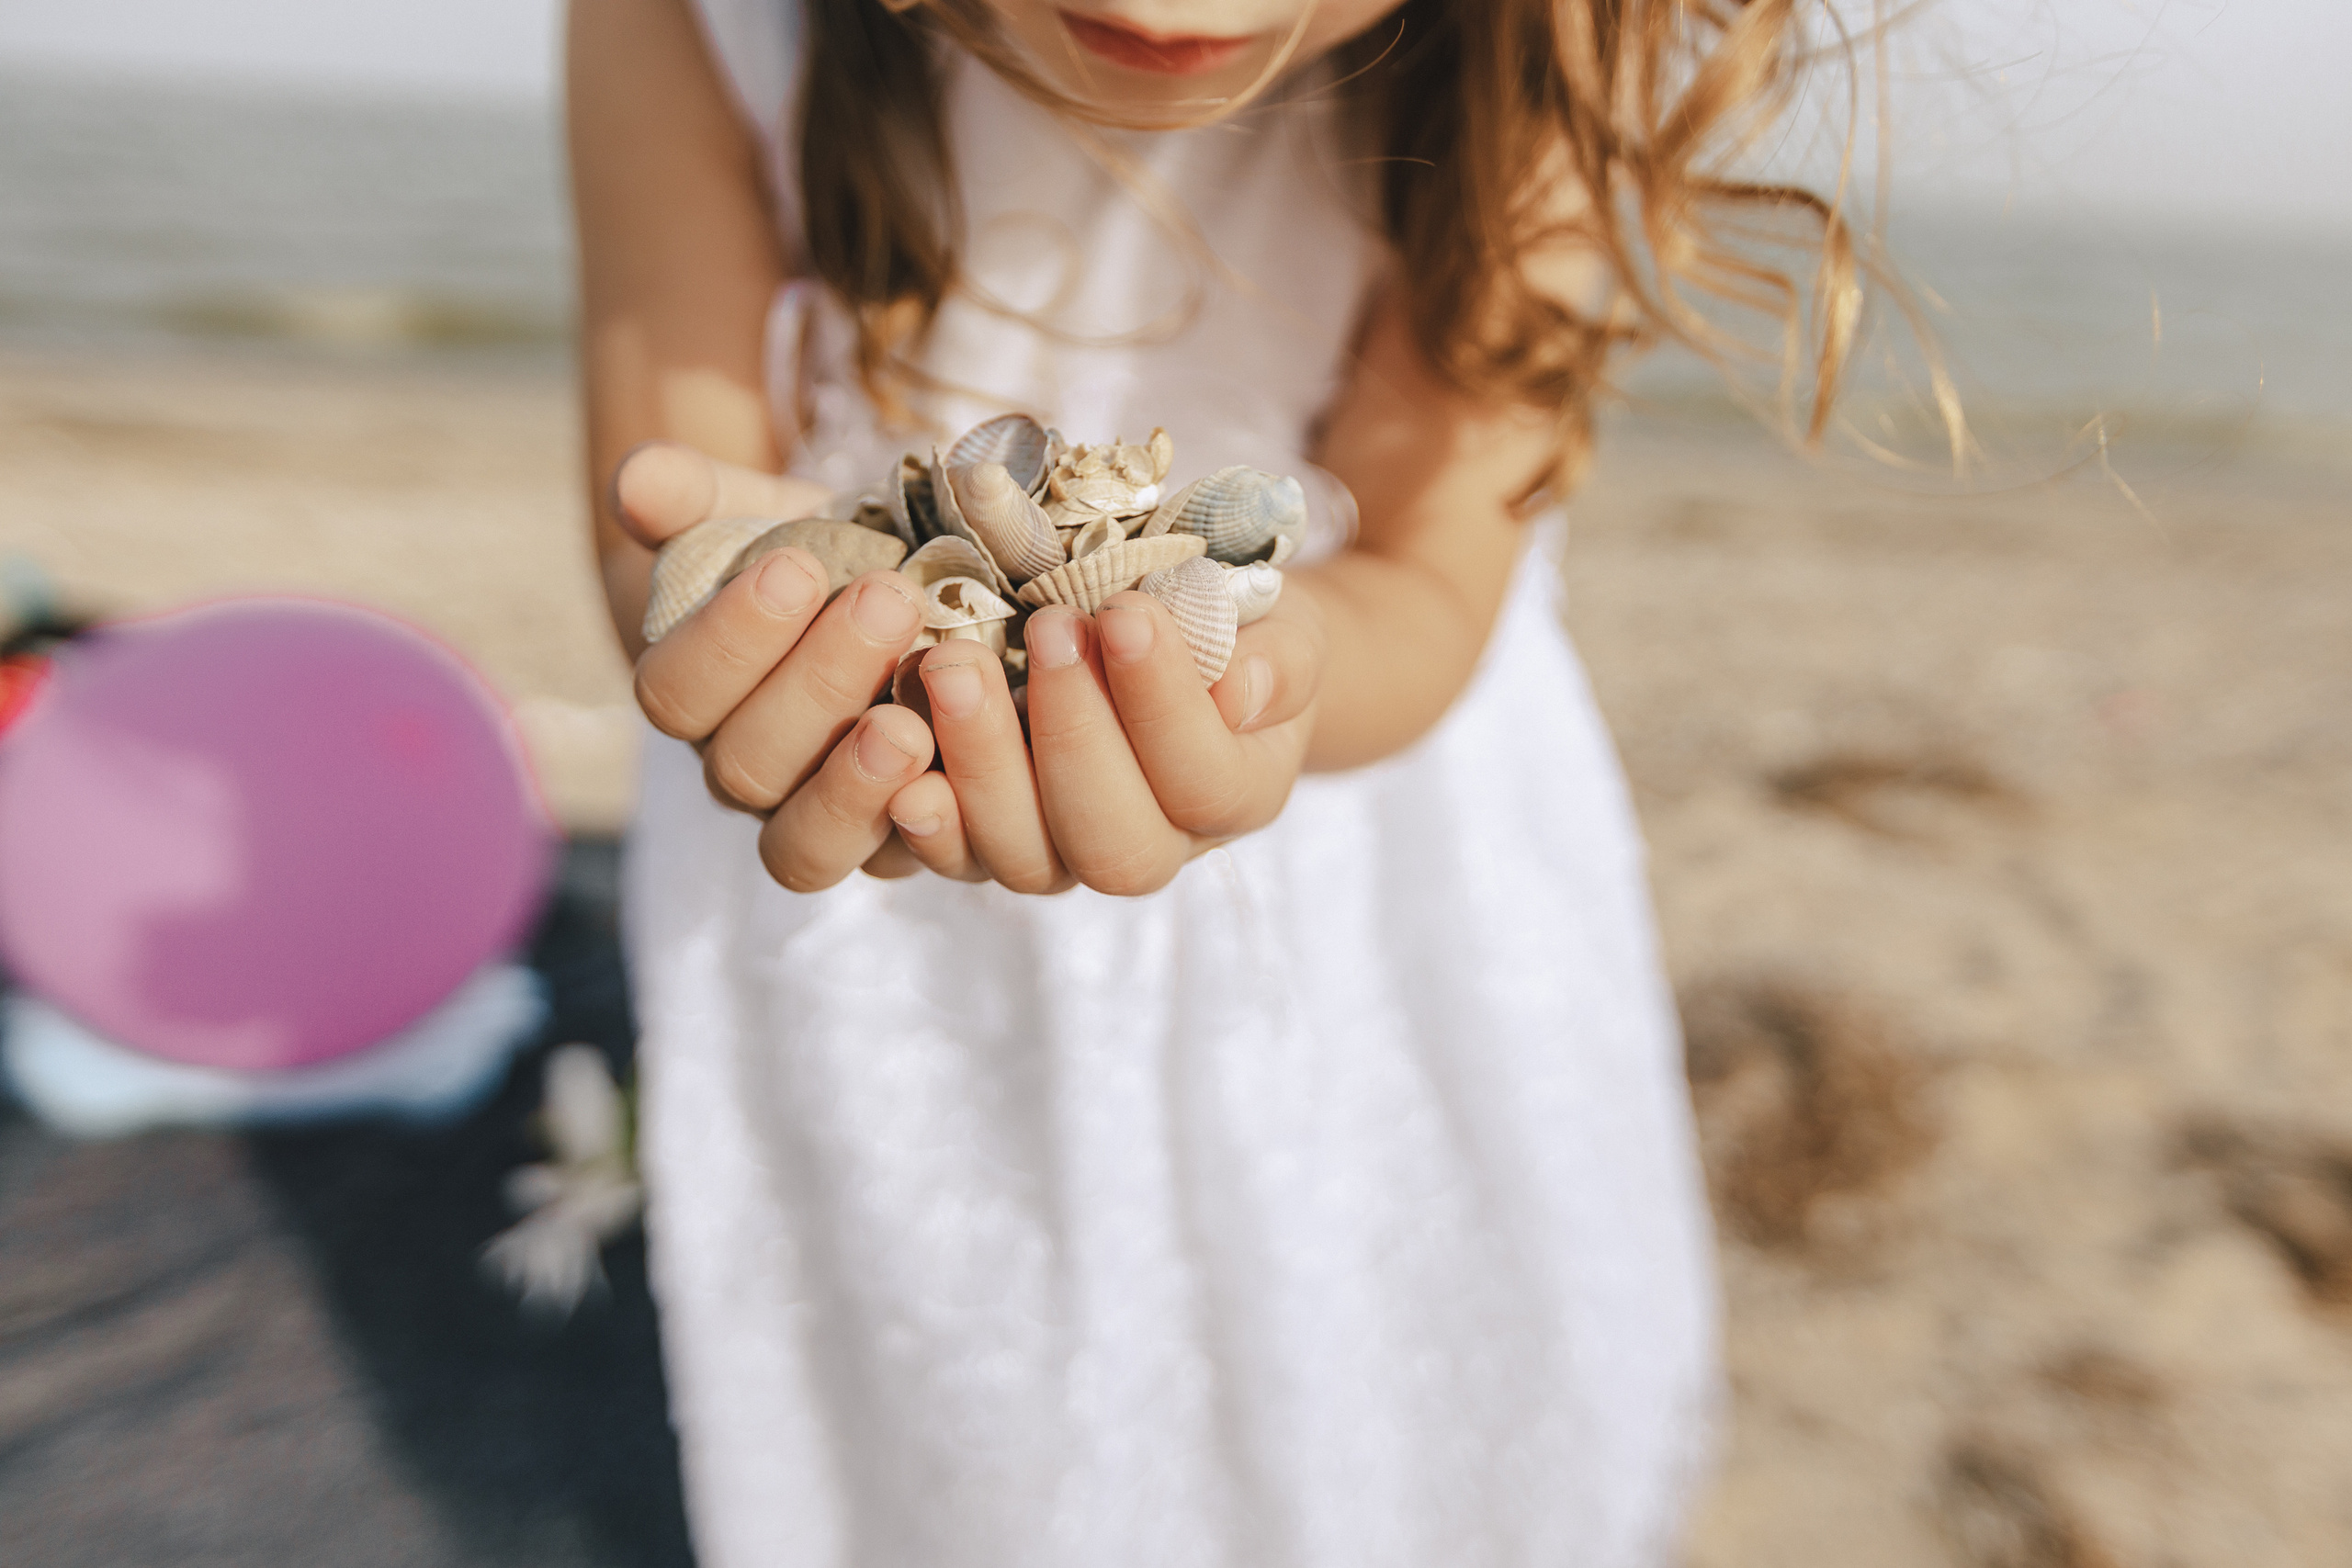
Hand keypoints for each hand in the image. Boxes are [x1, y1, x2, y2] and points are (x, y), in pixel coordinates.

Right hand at [617, 442, 937, 891]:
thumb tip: (636, 483)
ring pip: (807, 841)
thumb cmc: (814, 553)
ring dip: (856, 783)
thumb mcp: (759, 510)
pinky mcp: (897, 843)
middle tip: (889, 601)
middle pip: (748, 765)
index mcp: (693, 696)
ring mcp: (818, 818)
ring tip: (910, 722)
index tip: (794, 567)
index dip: (728, 639)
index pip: (677, 692)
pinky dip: (927, 828)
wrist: (901, 598)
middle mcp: (744, 771)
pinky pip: (898, 861)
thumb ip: (692, 494)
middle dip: (818, 684)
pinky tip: (956, 774)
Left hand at [884, 583, 1323, 895]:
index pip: (1204, 780)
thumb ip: (1277, 660)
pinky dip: (927, 819)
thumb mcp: (1280, 627)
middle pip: (1116, 847)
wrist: (1179, 643)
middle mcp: (1156, 846)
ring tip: (954, 666)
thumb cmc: (1235, 631)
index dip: (1164, 706)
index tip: (1126, 611)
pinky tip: (901, 766)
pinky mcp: (992, 842)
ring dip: (986, 768)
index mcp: (1236, 796)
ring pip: (1028, 861)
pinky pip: (958, 857)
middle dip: (1075, 736)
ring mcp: (1068, 855)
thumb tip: (1239, 691)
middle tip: (1048, 628)